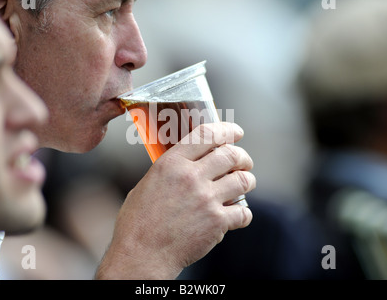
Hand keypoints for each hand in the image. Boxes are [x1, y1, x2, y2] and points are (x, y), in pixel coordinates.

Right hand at [96, 122, 255, 278]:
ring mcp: (206, 199)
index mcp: (171, 163)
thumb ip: (170, 170)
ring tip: (245, 183)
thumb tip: (188, 164)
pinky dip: (244, 213)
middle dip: (243, 157)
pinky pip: (244, 212)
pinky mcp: (217, 222)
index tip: (236, 133)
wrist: (141, 255)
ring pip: (243, 180)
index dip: (227, 130)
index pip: (207, 134)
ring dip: (248, 180)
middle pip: (231, 154)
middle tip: (244, 161)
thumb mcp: (147, 184)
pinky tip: (238, 215)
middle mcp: (191, 177)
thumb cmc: (138, 222)